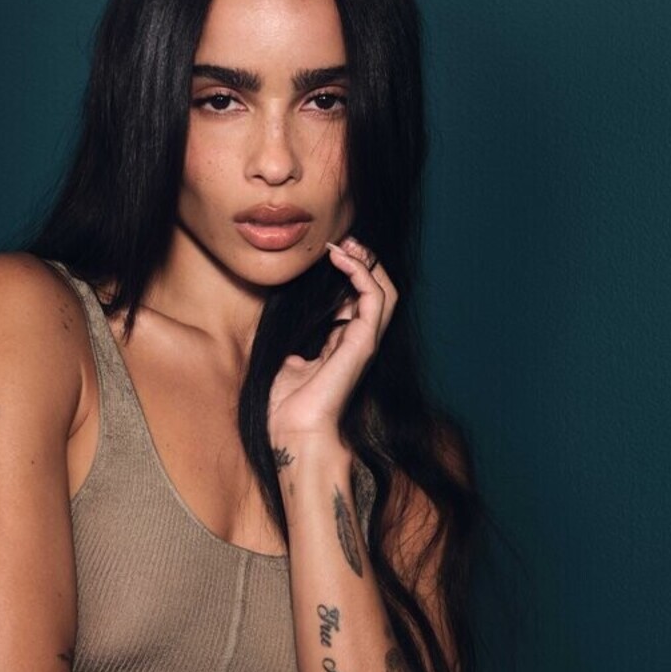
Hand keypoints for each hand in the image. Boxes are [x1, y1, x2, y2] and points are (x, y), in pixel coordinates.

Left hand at [267, 236, 398, 443]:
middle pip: (377, 290)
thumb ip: (294, 347)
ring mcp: (365, 342)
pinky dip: (360, 272)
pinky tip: (340, 259)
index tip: (326, 253)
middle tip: (341, 240)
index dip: (346, 273)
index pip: (355, 299)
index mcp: (342, 346)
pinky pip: (374, 297)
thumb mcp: (286, 365)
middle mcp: (358, 342)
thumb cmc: (287, 408)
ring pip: (384, 289)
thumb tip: (289, 342)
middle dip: (362, 261)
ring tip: (344, 243)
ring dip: (365, 262)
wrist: (294, 431)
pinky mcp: (364, 343)